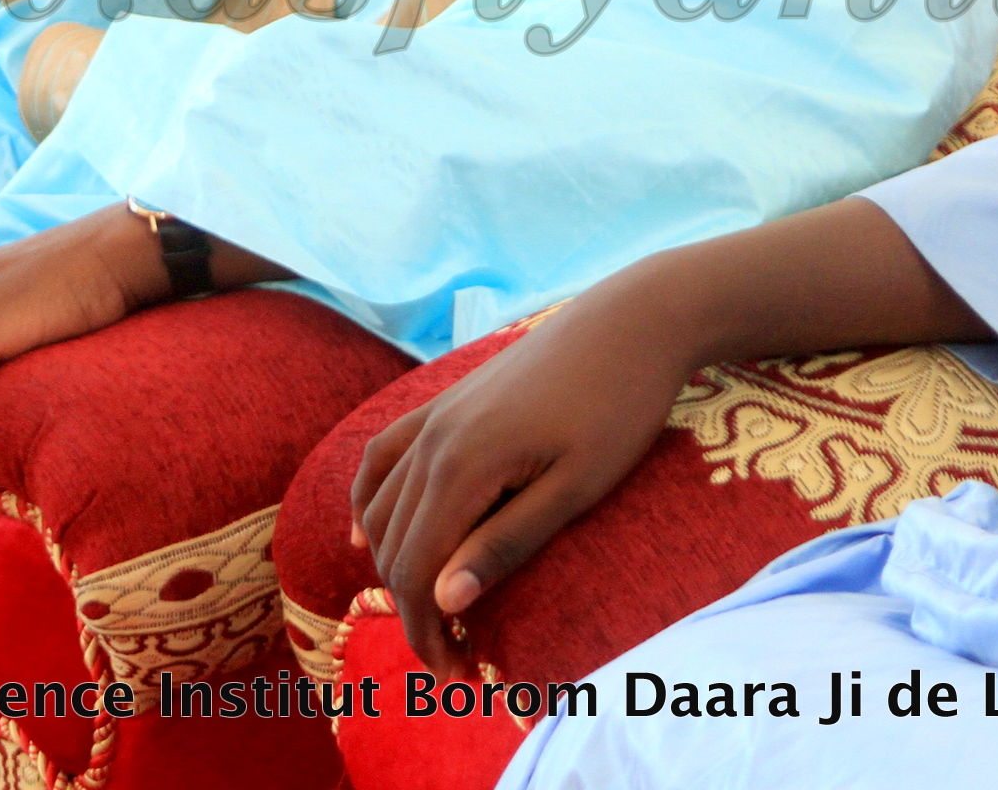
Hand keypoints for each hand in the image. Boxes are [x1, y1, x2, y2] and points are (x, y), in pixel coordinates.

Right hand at [351, 297, 699, 679]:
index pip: (415, 571)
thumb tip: (443, 600)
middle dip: (414, 613)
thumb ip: (507, 542)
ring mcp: (434, 415)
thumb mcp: (577, 488)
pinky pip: (382, 456)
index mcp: (462, 466)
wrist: (633, 319)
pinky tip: (365, 533)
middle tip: (457, 661)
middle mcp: (432, 440)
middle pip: (394, 546)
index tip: (461, 677)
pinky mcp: (445, 400)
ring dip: (393, 566)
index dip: (427, 634)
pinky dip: (366, 501)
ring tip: (430, 612)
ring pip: (380, 507)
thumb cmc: (618, 406)